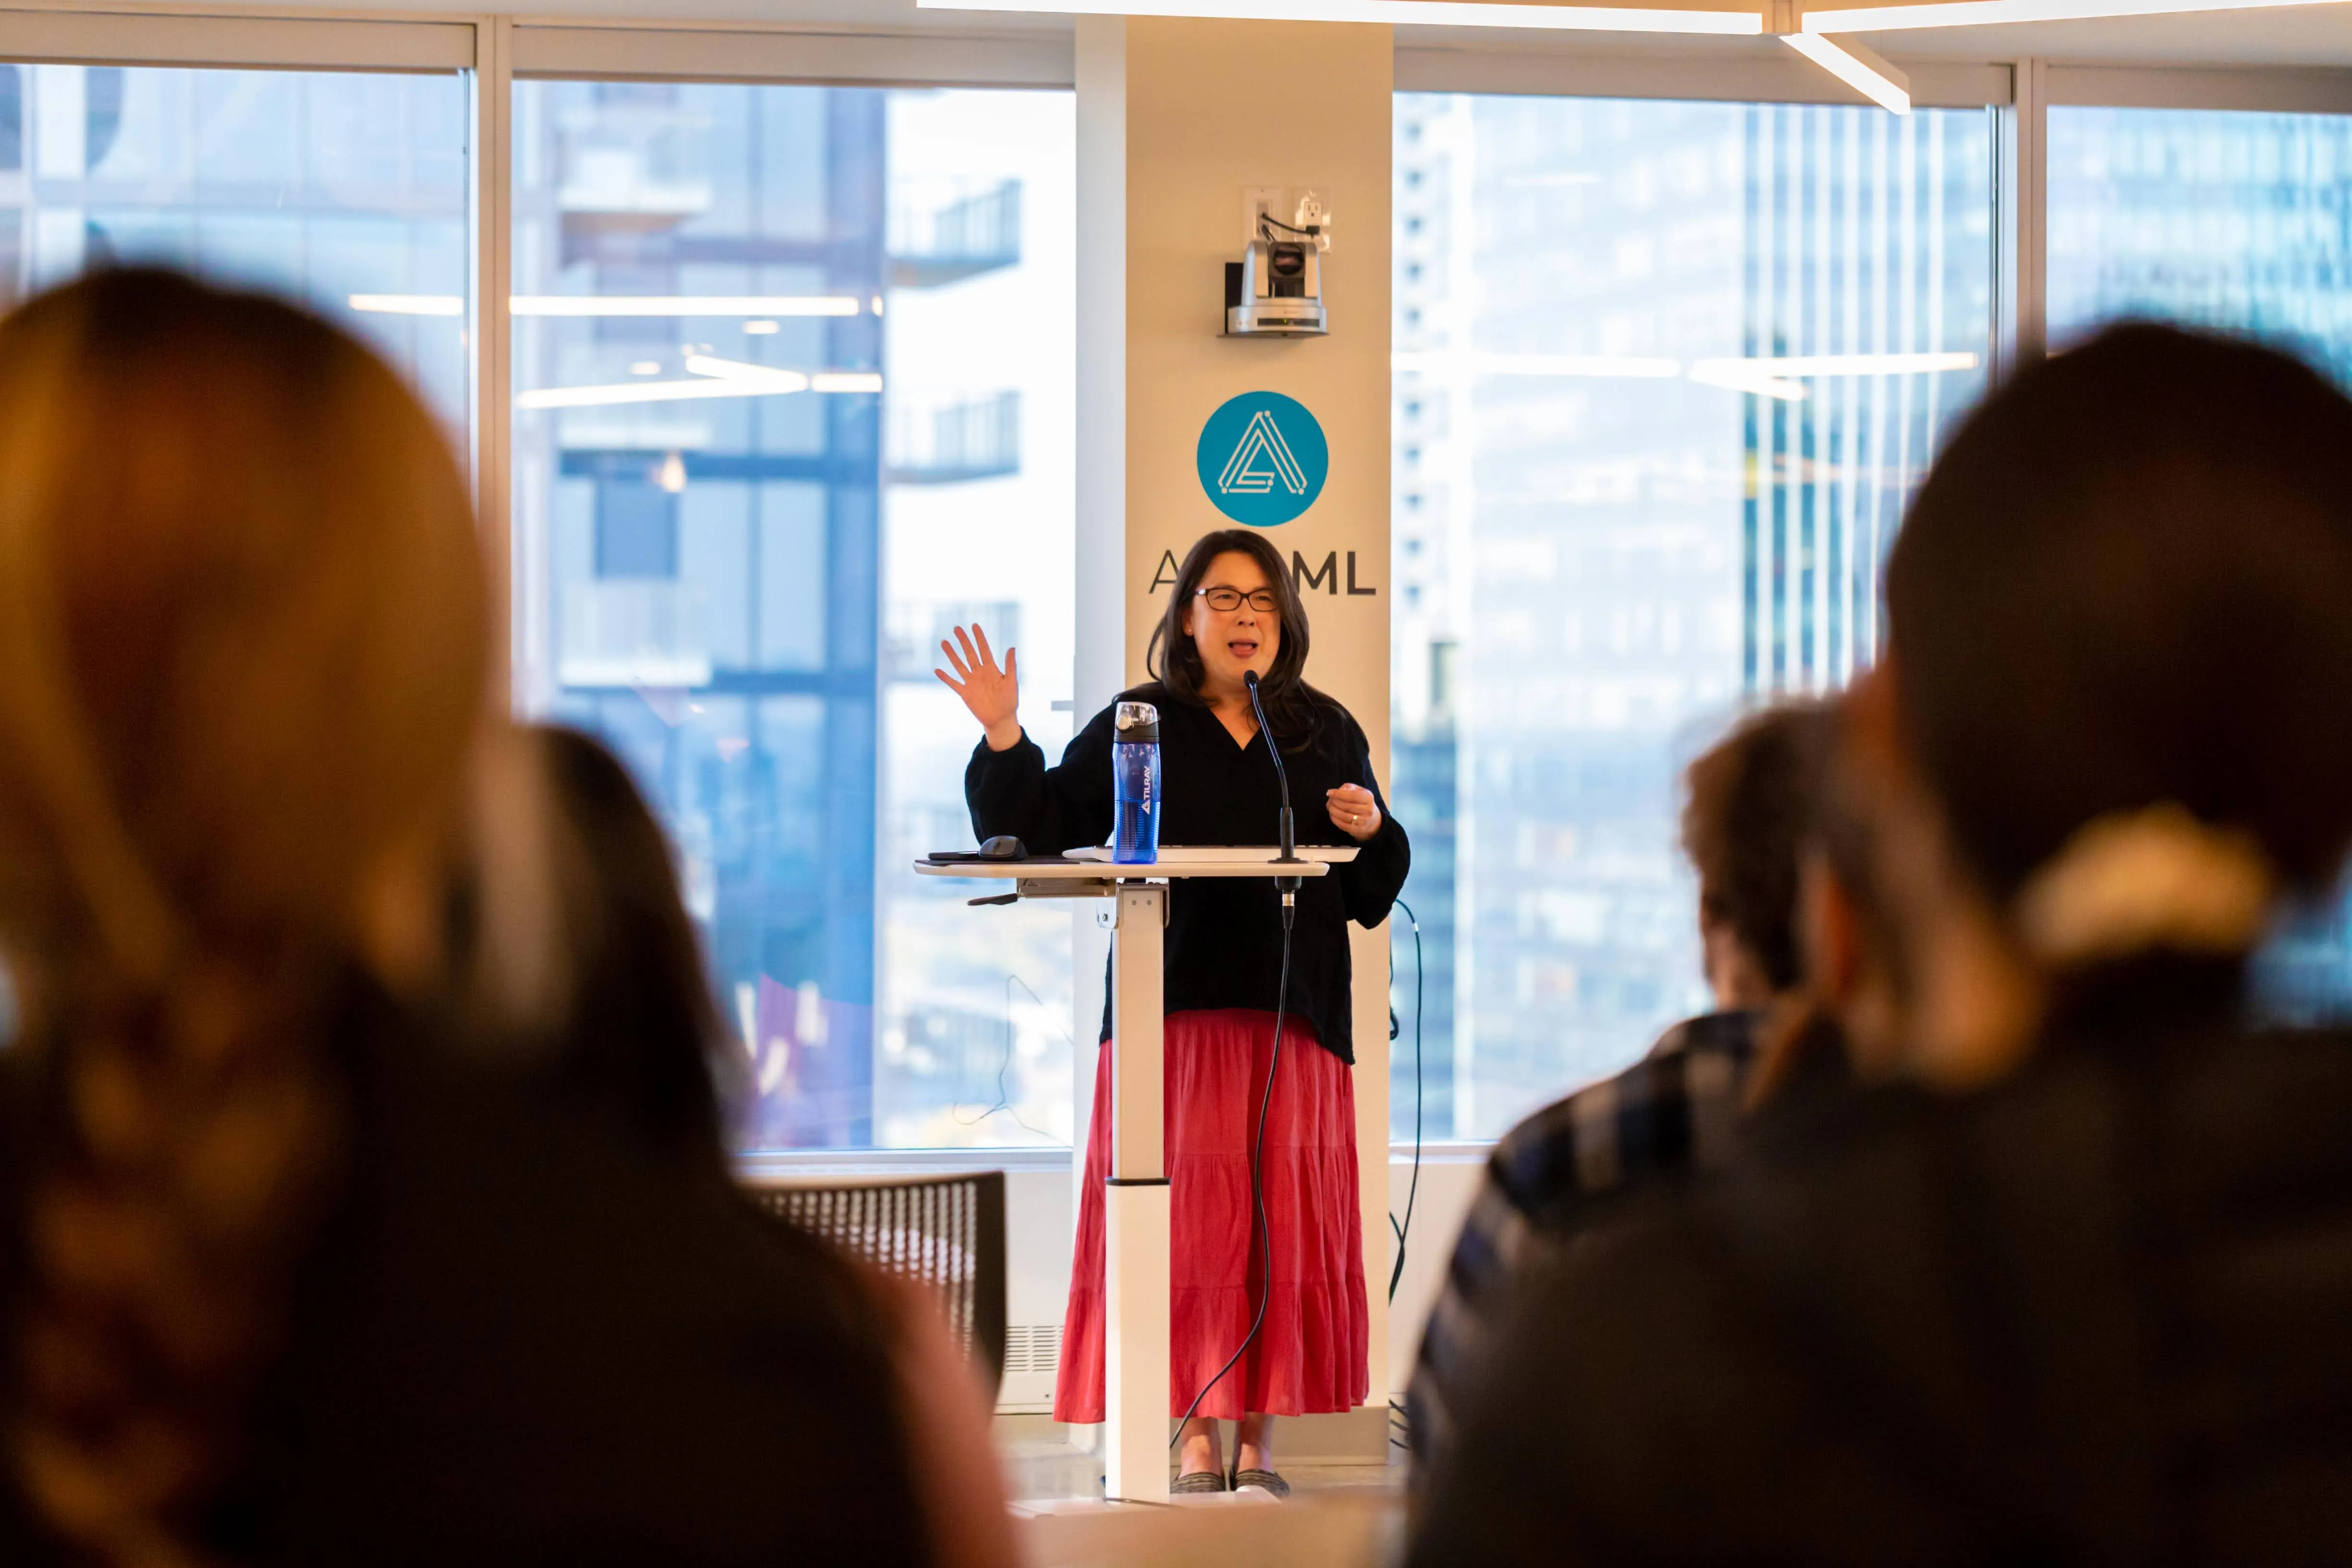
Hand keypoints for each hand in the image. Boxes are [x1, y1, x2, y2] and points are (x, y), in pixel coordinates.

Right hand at [936, 625, 1021, 751]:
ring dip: (951, 654)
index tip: (974, 626)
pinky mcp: (965, 693)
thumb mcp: (1011, 682)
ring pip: (959, 665)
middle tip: (956, 628)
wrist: (1001, 719)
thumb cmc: (1009, 701)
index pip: (984, 650)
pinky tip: (937, 670)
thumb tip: (1011, 647)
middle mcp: (980, 673)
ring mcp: (971, 682)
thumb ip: (1010, 666)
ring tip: (944, 642)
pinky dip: (945, 677)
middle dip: (963, 641)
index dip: (979, 638)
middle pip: (969, 653)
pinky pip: (953, 683)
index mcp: (991, 669)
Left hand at [1327, 783, 1381, 841]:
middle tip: (1330, 800)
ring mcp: (1363, 821)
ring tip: (1330, 807)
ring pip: (1343, 816)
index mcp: (1368, 797)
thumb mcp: (1357, 790)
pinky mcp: (1358, 830)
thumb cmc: (1361, 801)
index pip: (1352, 795)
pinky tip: (1333, 815)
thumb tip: (1335, 792)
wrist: (1372, 819)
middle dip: (1334, 802)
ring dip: (1333, 811)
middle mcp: (1368, 810)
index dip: (1339, 794)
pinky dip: (1335, 819)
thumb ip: (1347, 788)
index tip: (1329, 793)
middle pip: (1346, 806)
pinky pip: (1342, 825)